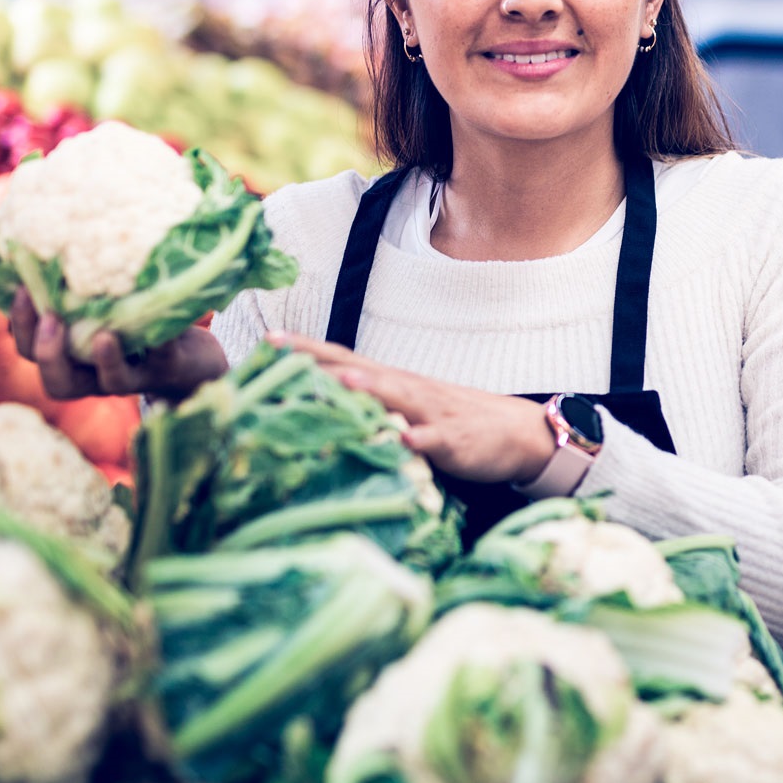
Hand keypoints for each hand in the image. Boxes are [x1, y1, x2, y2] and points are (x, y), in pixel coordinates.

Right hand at [9, 288, 227, 400]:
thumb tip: (41, 240)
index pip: (30, 351)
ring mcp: (135, 376)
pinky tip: (160, 322)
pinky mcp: (169, 368)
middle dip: (48, 354)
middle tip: (51, 319)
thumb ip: (73, 288)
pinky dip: (161, 342)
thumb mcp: (100, 303)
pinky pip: (163, 360)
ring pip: (112, 383)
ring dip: (104, 361)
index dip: (21, 326)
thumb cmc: (135, 320)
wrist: (193, 355)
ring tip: (103, 335)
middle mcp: (98, 374)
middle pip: (59, 383)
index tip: (21, 290)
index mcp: (72, 357)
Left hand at [272, 334, 556, 484]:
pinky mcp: (456, 440)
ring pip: (399, 397)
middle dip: (322, 360)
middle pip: (361, 370)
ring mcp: (433, 413)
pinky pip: (438, 440)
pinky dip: (422, 439)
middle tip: (281, 351)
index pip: (344, 361)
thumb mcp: (406, 412)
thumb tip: (318, 413)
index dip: (307, 351)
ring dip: (372, 390)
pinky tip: (406, 441)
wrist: (514, 433)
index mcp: (393, 384)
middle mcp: (408, 390)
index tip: (267, 341)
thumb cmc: (450, 422)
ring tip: (342, 384)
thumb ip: (369, 409)